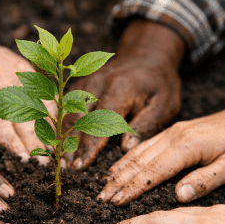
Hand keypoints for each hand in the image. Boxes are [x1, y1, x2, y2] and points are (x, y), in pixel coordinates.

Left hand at [0, 19, 56, 162]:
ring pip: (39, 102)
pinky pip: (41, 88)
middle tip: (45, 164)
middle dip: (37, 141)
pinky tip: (52, 124)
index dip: (16, 145)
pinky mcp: (19, 65)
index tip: (27, 162)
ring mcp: (12, 70)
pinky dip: (49, 107)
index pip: (2, 124)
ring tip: (52, 148)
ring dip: (48, 126)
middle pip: (26, 116)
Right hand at [61, 20, 184, 169]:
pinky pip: (66, 108)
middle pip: (78, 119)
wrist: (147, 55)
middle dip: (71, 145)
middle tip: (66, 168)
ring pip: (68, 113)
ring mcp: (85, 83)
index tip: (81, 165)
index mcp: (119, 89)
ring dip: (63, 137)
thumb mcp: (164, 104)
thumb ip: (146, 126)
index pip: (100, 122)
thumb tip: (126, 149)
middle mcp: (97, 84)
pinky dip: (62, 126)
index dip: (89, 146)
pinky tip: (60, 143)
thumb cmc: (158, 84)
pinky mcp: (80, 86)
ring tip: (60, 160)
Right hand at [98, 105, 224, 204]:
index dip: (133, 188)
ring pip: (137, 153)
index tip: (116, 202)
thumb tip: (178, 196)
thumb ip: (205, 181)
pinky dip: (127, 158)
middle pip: (139, 162)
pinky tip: (118, 166)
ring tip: (103, 185)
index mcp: (186, 147)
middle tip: (100, 198)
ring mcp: (171, 133)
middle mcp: (173, 137)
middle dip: (118, 181)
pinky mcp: (172, 132)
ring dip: (118, 170)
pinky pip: (144, 146)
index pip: (153, 172)